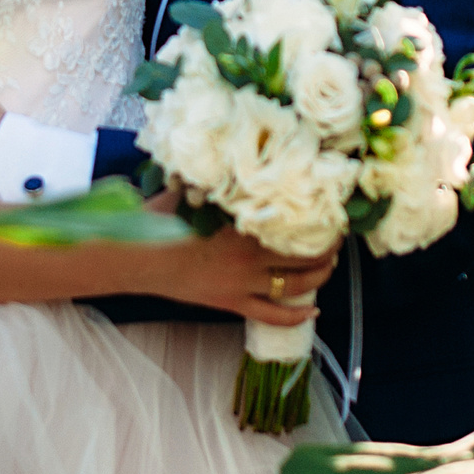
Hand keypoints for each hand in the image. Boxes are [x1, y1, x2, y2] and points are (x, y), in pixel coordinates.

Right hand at [140, 193, 338, 324]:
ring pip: (296, 285)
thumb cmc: (160, 220)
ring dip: (320, 275)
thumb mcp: (190, 189)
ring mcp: (243, 284)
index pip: (293, 221)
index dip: (317, 216)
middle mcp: (250, 256)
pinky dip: (296, 316)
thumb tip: (231, 156)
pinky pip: (272, 315)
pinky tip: (314, 311)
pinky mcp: (233, 304)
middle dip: (327, 245)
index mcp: (243, 225)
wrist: (137, 258)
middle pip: (304, 253)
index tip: (329, 206)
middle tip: (337, 235)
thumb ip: (216, 181)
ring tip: (330, 264)